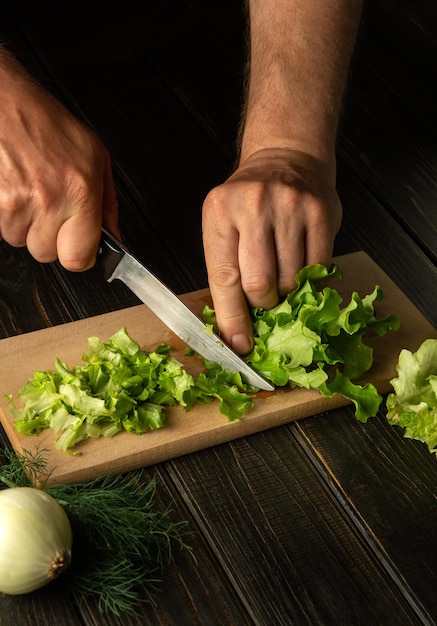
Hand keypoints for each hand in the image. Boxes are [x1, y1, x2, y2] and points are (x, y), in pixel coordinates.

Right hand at [0, 52, 118, 269]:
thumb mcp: (96, 160)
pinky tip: (18, 191)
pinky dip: (9, 217)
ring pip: (21, 242)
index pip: (79, 259)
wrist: (8, 102)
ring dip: (27, 226)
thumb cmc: (50, 126)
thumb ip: (108, 206)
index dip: (79, 255)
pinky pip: (2, 230)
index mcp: (81, 192)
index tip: (79, 246)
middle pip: (47, 254)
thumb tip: (114, 239)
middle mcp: (49, 200)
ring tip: (33, 194)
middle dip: (50, 238)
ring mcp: (17, 202)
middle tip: (53, 209)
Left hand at [202, 148, 341, 353]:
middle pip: (260, 284)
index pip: (224, 278)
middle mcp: (253, 206)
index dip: (232, 318)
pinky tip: (302, 264)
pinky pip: (318, 266)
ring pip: (292, 280)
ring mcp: (290, 207)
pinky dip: (310, 278)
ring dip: (288, 291)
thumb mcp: (225, 224)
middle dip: (264, 304)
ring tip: (284, 276)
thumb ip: (228, 269)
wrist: (286, 157)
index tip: (239, 344)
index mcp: (220, 212)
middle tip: (266, 299)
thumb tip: (236, 330)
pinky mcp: (321, 211)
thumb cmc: (249, 202)